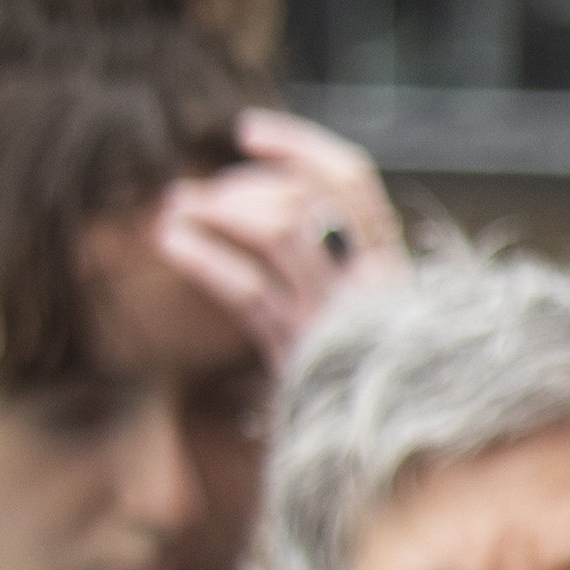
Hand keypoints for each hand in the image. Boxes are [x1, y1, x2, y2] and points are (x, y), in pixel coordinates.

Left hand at [147, 112, 403, 363]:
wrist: (398, 440)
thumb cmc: (370, 360)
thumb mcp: (367, 299)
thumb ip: (334, 250)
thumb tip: (256, 188)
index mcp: (392, 261)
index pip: (351, 180)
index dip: (297, 146)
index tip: (246, 130)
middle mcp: (370, 282)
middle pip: (306, 198)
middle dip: (242, 185)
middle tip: (204, 192)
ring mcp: (335, 315)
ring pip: (276, 233)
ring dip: (216, 209)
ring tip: (177, 206)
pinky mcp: (300, 352)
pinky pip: (245, 293)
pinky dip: (202, 258)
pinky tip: (170, 241)